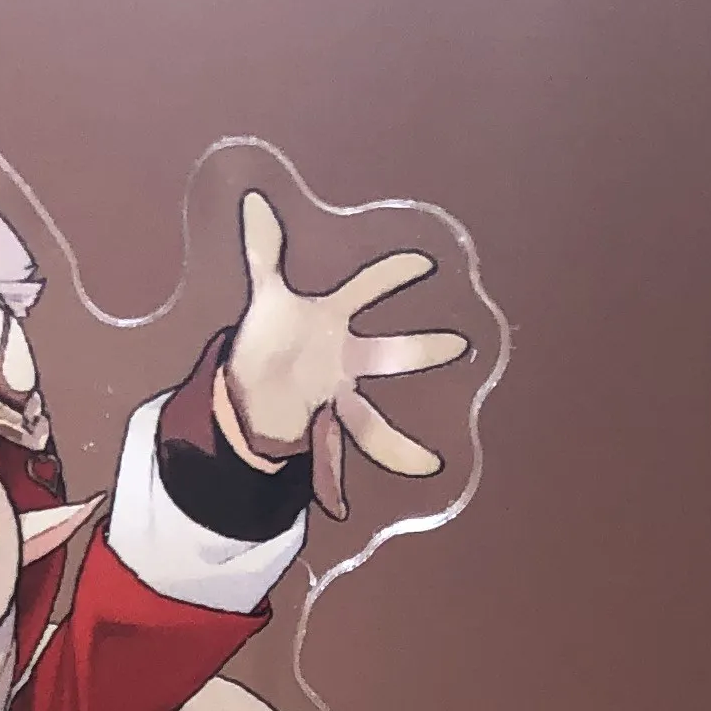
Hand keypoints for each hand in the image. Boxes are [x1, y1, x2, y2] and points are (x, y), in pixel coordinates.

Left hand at [219, 189, 469, 519]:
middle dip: (418, 350)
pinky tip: (339, 509)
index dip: (392, 275)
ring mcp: (337, 398)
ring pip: (371, 423)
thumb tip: (253, 202)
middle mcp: (346, 361)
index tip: (424, 264)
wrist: (260, 383)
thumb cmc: (274, 337)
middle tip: (457, 345)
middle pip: (386, 354)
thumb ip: (263, 251)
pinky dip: (331, 486)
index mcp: (334, 323)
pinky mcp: (319, 429)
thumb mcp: (266, 297)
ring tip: (429, 466)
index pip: (367, 291)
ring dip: (398, 446)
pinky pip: (327, 461)